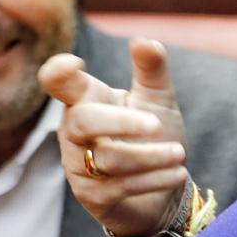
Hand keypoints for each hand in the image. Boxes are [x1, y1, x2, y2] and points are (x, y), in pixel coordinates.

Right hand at [38, 38, 188, 236]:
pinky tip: (177, 173)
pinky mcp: (92, 196)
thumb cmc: (152, 138)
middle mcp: (74, 132)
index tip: (75, 65)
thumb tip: (143, 40)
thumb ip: (152, 69)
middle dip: (122, 122)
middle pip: (83, 122)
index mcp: (85, 100)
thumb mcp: (157, 100)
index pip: (57, 82)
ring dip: (150, 156)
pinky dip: (154, 178)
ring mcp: (79, 166)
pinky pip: (120, 186)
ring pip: (108, 158)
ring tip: (179, 154)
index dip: (57, 73)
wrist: (162, 192)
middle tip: (157, 124)